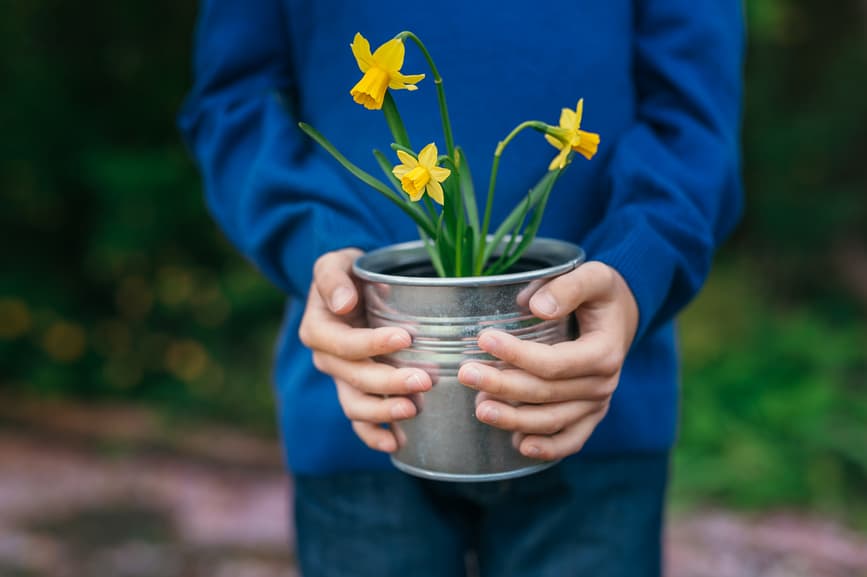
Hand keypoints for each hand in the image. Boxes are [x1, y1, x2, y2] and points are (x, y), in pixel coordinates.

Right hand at [298, 248, 431, 452]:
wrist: (351, 289)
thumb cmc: (347, 272)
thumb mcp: (335, 263)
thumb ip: (333, 278)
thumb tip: (343, 304)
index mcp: (317, 329)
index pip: (344, 343)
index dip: (373, 344)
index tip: (406, 338)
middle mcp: (325, 359)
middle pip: (354, 378)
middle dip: (389, 382)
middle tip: (425, 380)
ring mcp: (340, 379)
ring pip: (355, 405)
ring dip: (383, 412)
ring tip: (413, 409)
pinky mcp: (355, 391)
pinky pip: (359, 422)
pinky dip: (374, 436)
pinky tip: (395, 443)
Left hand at [457, 261, 638, 460]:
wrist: (621, 317)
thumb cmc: (601, 295)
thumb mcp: (593, 277)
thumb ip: (568, 287)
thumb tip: (537, 306)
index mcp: (604, 352)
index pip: (555, 363)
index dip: (518, 355)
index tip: (484, 339)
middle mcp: (602, 384)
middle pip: (546, 393)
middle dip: (503, 385)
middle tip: (466, 373)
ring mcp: (596, 405)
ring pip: (552, 421)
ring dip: (514, 419)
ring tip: (479, 408)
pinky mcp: (589, 416)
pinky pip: (571, 440)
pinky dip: (546, 448)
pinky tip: (518, 445)